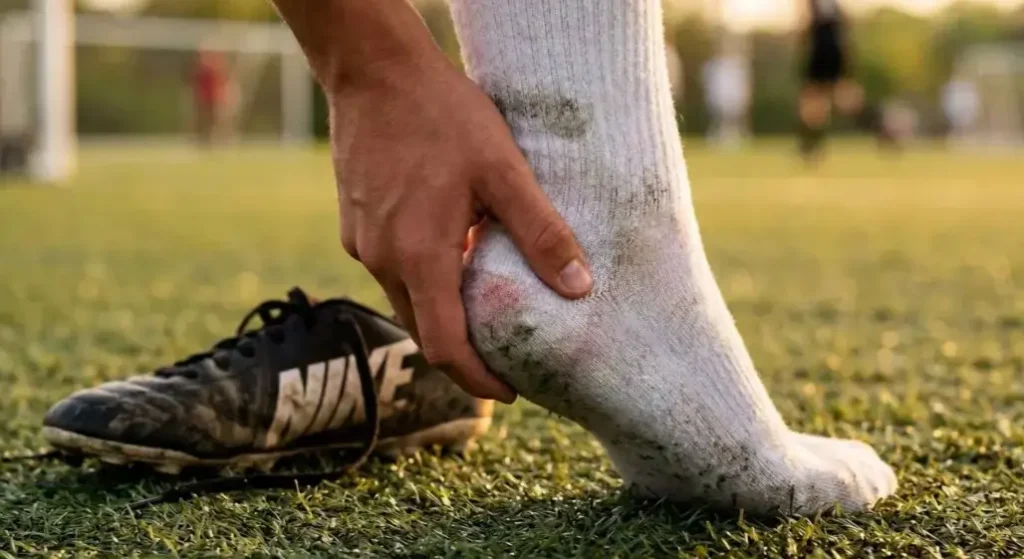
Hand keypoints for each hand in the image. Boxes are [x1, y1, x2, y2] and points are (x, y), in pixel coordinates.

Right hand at [328, 55, 592, 402]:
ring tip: (485, 308)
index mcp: (419, 256)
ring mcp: (362, 242)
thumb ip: (541, 232)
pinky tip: (453, 257)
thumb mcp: (503, 170)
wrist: (373, 71)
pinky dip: (423, 280)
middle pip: (424, 329)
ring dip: (443, 313)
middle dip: (463, 352)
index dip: (478, 379)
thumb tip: (578, 287)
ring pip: (406, 299)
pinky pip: (392, 270)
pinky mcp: (354, 225)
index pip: (445, 347)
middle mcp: (382, 259)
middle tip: (505, 356)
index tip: (509, 392)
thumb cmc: (441, 115)